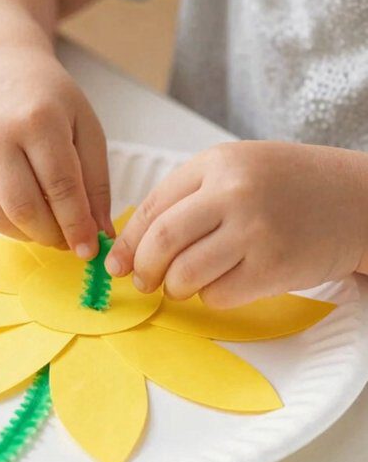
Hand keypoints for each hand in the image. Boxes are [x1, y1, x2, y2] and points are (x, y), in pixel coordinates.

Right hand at [0, 47, 113, 256]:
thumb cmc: (47, 98)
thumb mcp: (85, 126)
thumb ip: (96, 180)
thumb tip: (101, 233)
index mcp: (38, 120)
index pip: (61, 187)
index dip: (77, 225)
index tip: (90, 248)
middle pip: (25, 208)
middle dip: (52, 236)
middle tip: (70, 242)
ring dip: (30, 236)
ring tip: (50, 231)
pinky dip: (8, 226)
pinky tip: (26, 218)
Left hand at [105, 141, 367, 307]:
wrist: (357, 201)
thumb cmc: (292, 187)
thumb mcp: (239, 169)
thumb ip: (191, 196)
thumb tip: (136, 243)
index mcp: (218, 163)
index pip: (153, 207)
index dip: (129, 242)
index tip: (118, 262)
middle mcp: (233, 193)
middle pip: (161, 242)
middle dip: (143, 270)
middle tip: (143, 282)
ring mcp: (254, 231)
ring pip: (185, 275)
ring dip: (176, 288)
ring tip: (186, 284)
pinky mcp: (273, 268)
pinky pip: (218, 296)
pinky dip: (211, 297)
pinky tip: (225, 284)